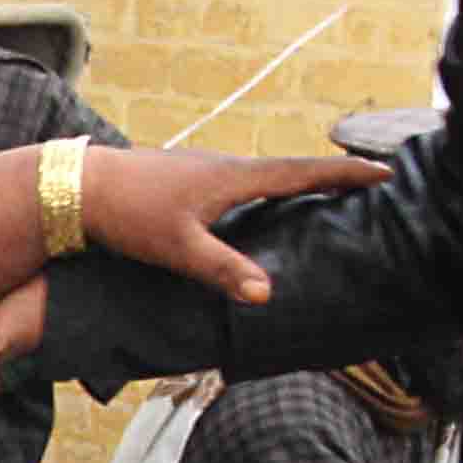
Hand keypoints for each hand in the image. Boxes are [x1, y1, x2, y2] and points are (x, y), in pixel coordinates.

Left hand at [0, 145, 383, 300]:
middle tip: (366, 182)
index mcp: (234, 178)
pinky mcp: (183, 181)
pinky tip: (256, 210)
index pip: (303, 173)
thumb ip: (223, 270)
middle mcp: (224, 167)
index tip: (385, 171)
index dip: (345, 175)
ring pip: (260, 177)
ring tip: (323, 197)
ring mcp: (203, 171)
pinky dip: (260, 193)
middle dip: (328, 177)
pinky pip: (236, 186)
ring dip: (294, 184)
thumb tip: (267, 295)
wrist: (77, 188)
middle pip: (288, 171)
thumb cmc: (128, 216)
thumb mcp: (179, 248)